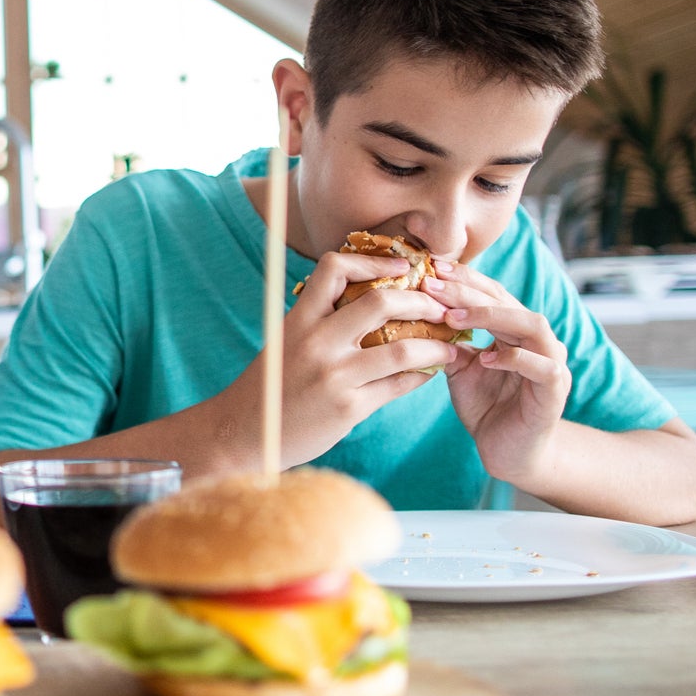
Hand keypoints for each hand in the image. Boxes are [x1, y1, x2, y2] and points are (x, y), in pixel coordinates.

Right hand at [231, 249, 462, 466]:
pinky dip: (421, 376)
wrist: (243, 435)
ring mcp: (333, 376)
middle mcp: (316, 342)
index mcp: (298, 319)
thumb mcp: (285, 343)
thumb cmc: (270, 387)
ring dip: (435, 346)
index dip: (373, 261)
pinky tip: (431, 373)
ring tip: (451, 346)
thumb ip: (319, 322)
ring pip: (402, 349)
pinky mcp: (348, 408)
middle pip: (381, 303)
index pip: (334, 268)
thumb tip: (367, 301)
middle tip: (440, 307)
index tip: (401, 268)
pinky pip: (398, 386)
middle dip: (421, 301)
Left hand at [426, 266, 570, 482]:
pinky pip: (542, 367)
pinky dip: (515, 358)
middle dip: (469, 292)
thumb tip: (420, 310)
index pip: (494, 293)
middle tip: (433, 285)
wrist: (508, 453)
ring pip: (531, 325)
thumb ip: (449, 340)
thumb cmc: (486, 406)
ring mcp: (551, 363)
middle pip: (508, 303)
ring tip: (452, 317)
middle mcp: (538, 341)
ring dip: (491, 317)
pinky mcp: (555, 391)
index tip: (431, 268)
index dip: (465, 279)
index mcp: (516, 331)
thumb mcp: (460, 368)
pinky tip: (485, 358)